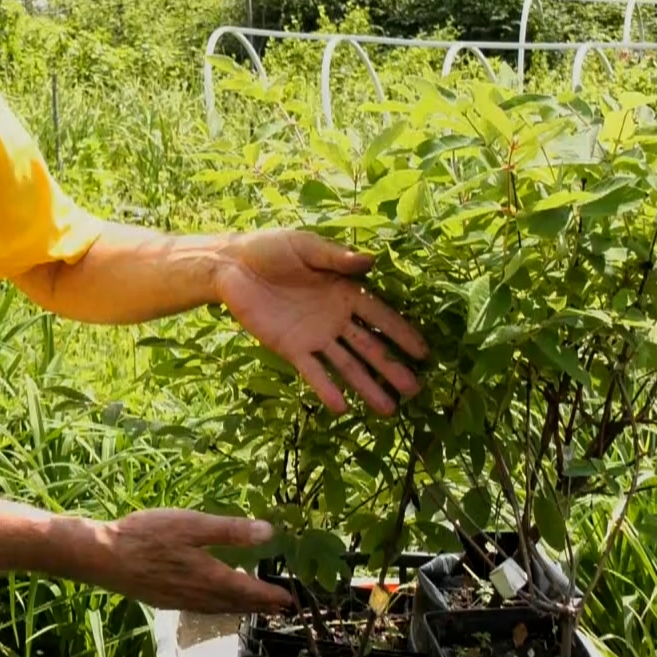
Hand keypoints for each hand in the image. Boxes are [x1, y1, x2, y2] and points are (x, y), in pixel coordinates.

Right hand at [80, 509, 295, 614]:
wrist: (105, 557)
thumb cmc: (148, 535)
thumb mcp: (192, 524)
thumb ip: (231, 531)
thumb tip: (270, 533)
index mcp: (210, 578)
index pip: (250, 591)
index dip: (271, 595)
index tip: (289, 599)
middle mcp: (200, 596)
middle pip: (237, 604)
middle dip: (260, 605)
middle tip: (280, 606)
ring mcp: (182, 602)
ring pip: (220, 609)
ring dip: (241, 608)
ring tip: (254, 606)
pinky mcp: (166, 601)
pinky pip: (204, 609)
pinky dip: (219, 607)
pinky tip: (215, 600)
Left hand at [214, 230, 428, 414]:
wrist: (231, 266)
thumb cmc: (270, 249)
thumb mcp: (305, 246)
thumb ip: (336, 258)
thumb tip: (370, 261)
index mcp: (344, 291)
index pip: (380, 316)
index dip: (402, 334)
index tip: (424, 354)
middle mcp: (334, 318)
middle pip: (368, 347)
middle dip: (391, 367)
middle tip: (415, 390)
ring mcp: (314, 336)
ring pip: (346, 365)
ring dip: (366, 386)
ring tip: (389, 409)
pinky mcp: (290, 348)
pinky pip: (312, 371)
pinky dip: (326, 388)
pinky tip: (342, 407)